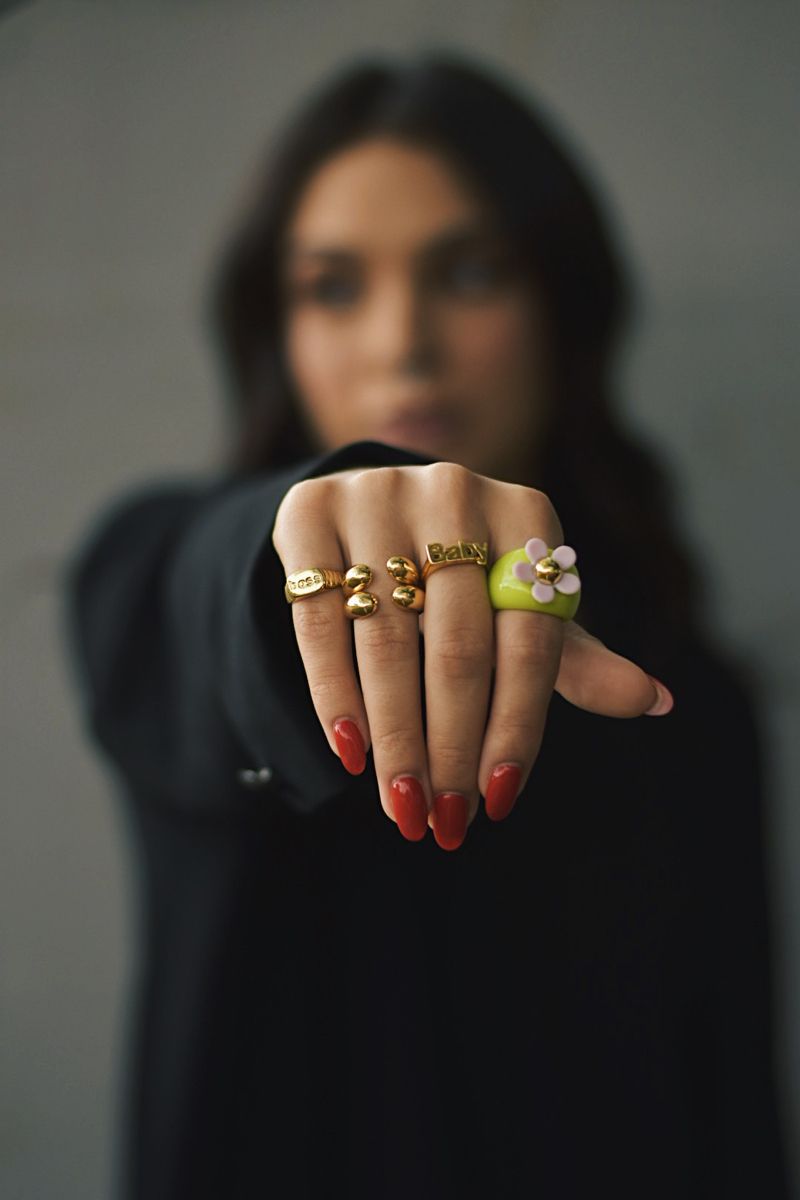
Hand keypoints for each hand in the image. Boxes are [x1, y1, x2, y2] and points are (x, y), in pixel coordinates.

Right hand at [272, 462, 671, 849]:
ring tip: (402, 805)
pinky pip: (318, 621)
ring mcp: (375, 496)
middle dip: (452, 746)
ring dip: (395, 737)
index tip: (499, 800)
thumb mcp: (522, 609)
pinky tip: (351, 751)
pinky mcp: (308, 513)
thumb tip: (657, 702)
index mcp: (526, 512)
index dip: (517, 726)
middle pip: (457, 645)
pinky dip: (334, 693)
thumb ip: (573, 658)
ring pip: (385, 640)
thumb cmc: (469, 578)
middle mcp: (453, 491)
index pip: (530, 639)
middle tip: (446, 820)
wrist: (378, 513)